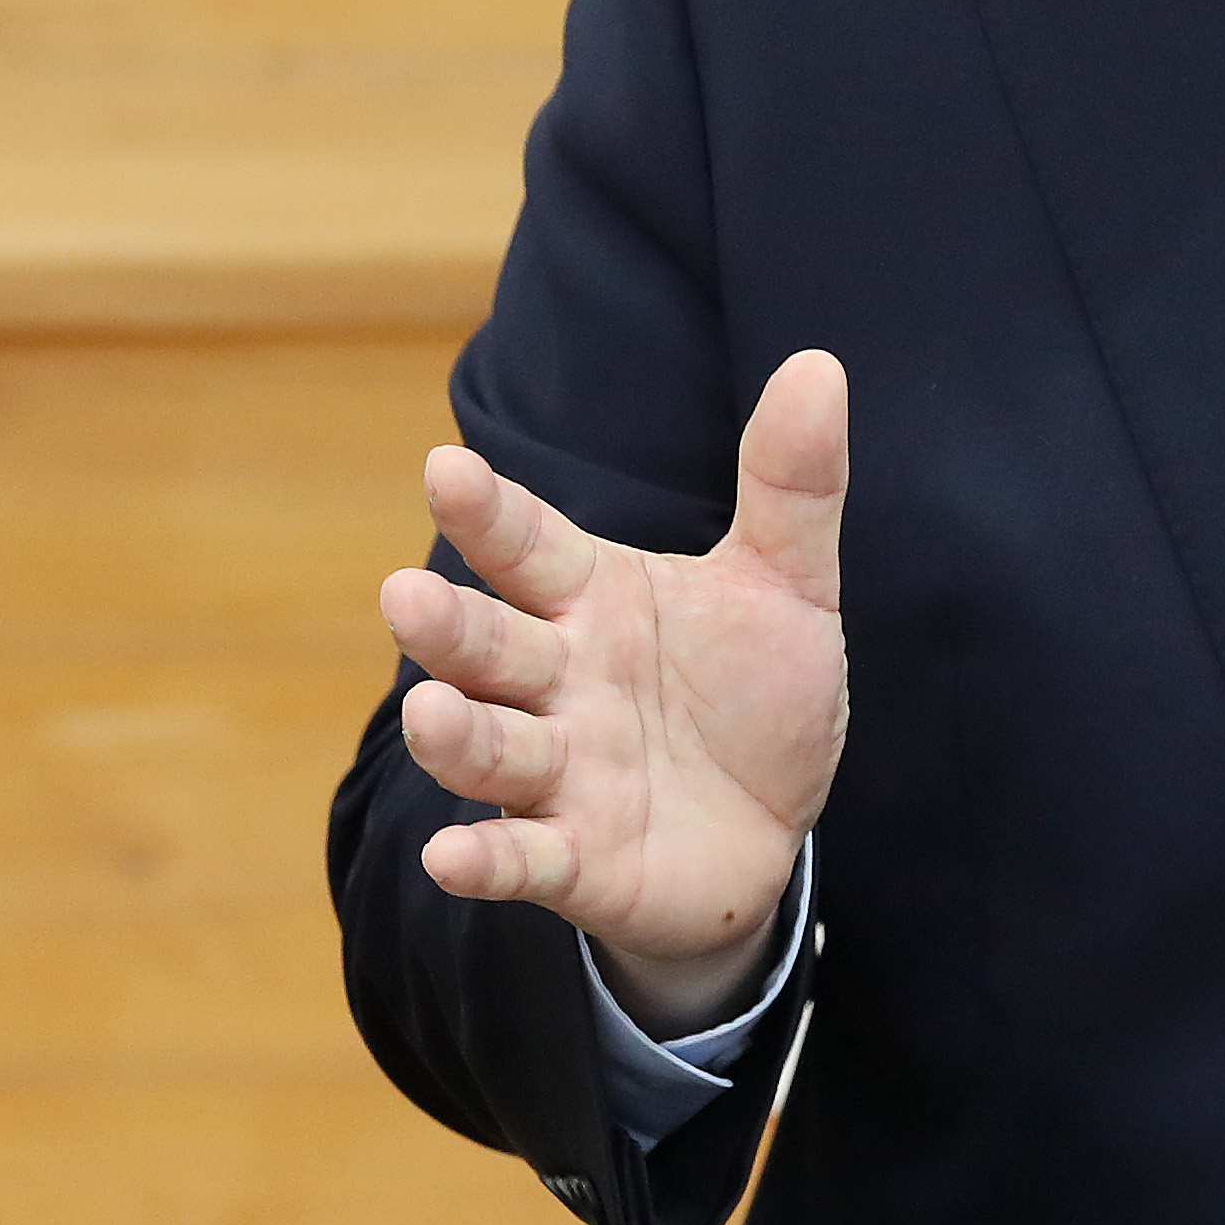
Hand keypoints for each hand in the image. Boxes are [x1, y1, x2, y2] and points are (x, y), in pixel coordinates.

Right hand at [380, 349, 850, 1036]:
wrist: (772, 827)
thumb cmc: (751, 692)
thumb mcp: (787, 584)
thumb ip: (791, 485)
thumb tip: (820, 364)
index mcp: (596, 599)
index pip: (531, 545)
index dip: (488, 511)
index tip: (445, 464)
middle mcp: (562, 680)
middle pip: (493, 647)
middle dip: (450, 626)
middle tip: (404, 594)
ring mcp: (563, 773)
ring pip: (494, 749)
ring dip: (457, 736)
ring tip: (430, 712)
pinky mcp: (579, 860)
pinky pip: (525, 860)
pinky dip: (488, 859)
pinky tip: (449, 857)